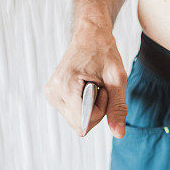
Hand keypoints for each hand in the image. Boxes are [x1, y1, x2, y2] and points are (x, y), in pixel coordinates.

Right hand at [44, 16, 126, 137]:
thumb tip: (119, 134)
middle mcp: (53, 92)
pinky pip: (74, 116)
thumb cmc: (104, 52)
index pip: (85, 121)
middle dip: (96, 111)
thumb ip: (118, 107)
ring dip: (91, 109)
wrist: (90, 34)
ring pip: (78, 122)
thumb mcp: (117, 79)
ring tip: (92, 84)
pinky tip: (85, 87)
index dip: (100, 110)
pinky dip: (84, 106)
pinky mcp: (52, 96)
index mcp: (65, 85)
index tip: (103, 88)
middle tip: (99, 86)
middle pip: (81, 125)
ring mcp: (51, 95)